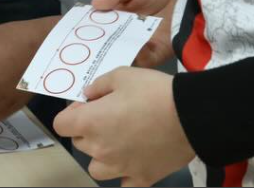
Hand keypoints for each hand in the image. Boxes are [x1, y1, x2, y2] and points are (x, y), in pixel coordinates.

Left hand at [53, 68, 193, 185]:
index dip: (72, 113)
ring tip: (118, 141)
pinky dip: (125, 175)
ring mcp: (120, 167)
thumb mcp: (122, 75)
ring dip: (102, 156)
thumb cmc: (155, 92)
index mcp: (90, 122)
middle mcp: (100, 149)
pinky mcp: (142, 178)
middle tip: (109, 117)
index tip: (88, 106)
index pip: (61, 124)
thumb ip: (98, 86)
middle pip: (80, 143)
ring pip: (96, 168)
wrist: (192, 115)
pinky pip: (124, 183)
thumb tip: (88, 95)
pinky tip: (133, 162)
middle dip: (88, 130)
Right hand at [90, 0, 185, 68]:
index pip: (94, 25)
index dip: (83, 29)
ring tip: (103, 54)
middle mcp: (120, 34)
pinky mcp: (151, 56)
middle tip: (83, 49)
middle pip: (103, 43)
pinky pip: (141, 61)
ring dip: (112, 54)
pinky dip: (137, 57)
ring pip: (119, 54)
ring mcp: (135, 46)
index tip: (73, 32)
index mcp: (112, 17)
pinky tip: (134, 50)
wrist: (184, 2)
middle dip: (93, 46)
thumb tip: (94, 4)